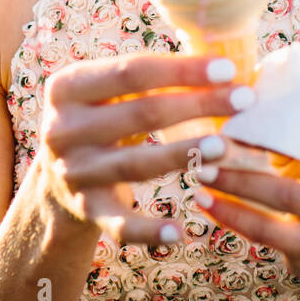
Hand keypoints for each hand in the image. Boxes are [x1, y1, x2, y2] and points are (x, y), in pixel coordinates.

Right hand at [32, 52, 255, 245]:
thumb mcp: (108, 91)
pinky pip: (120, 224)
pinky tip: (180, 232)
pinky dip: (148, 230)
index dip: (182, 70)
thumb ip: (150, 77)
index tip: (229, 68)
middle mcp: (61, 129)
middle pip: (139, 114)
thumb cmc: (103, 117)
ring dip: (182, 155)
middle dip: (196, 104)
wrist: (55, 174)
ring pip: (134, 164)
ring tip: (225, 146)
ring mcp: (73, 172)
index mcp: (67, 87)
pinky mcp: (86, 210)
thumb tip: (224, 68)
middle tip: (244, 100)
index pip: (131, 72)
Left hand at [192, 91, 299, 291]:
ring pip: (287, 195)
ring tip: (201, 169)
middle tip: (223, 131)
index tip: (255, 94)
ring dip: (238, 181)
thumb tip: (240, 78)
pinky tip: (203, 200)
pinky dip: (232, 214)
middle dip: (273, 137)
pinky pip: (268, 231)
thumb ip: (293, 121)